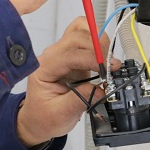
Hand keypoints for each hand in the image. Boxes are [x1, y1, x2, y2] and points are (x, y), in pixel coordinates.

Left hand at [16, 17, 116, 145]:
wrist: (38, 119)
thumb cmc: (43, 116)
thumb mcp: (60, 114)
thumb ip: (80, 100)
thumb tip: (101, 89)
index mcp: (43, 69)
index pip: (69, 55)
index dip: (91, 58)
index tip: (108, 69)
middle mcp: (51, 57)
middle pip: (76, 36)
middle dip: (98, 48)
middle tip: (112, 67)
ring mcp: (62, 53)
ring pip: (81, 30)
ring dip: (99, 41)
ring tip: (108, 61)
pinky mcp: (73, 55)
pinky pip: (86, 36)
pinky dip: (98, 40)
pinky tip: (104, 56)